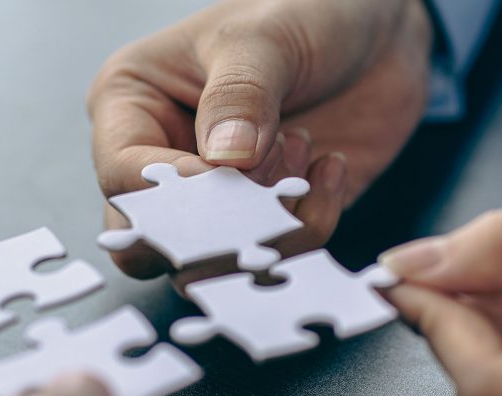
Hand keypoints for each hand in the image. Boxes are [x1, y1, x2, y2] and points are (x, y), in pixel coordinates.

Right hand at [88, 0, 432, 284]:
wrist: (378, 26)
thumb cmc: (305, 10)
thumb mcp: (264, 39)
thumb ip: (240, 96)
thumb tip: (224, 160)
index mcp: (132, 106)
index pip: (123, 175)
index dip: (171, 192)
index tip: (230, 176)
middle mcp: (163, 159)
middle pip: (148, 242)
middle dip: (207, 236)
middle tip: (261, 203)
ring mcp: (216, 197)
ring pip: (212, 264)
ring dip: (266, 225)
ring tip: (302, 146)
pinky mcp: (269, 219)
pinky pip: (277, 254)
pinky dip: (311, 222)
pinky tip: (330, 166)